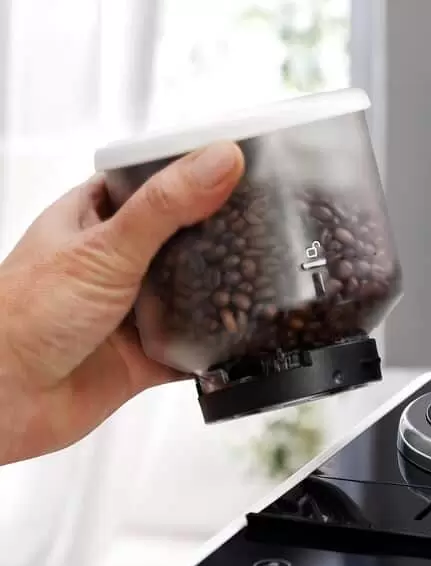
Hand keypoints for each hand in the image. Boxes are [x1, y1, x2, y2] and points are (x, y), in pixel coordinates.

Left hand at [0, 141, 244, 463]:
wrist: (5, 400)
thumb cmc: (22, 318)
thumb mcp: (104, 248)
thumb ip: (165, 207)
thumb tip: (218, 162)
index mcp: (95, 219)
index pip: (155, 184)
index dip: (196, 176)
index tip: (242, 170)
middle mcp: (116, 263)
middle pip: (183, 242)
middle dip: (221, 242)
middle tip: (268, 230)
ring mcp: (133, 311)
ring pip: (193, 298)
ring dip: (222, 297)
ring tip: (264, 285)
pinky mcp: (146, 357)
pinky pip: (194, 350)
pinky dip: (216, 349)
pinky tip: (239, 341)